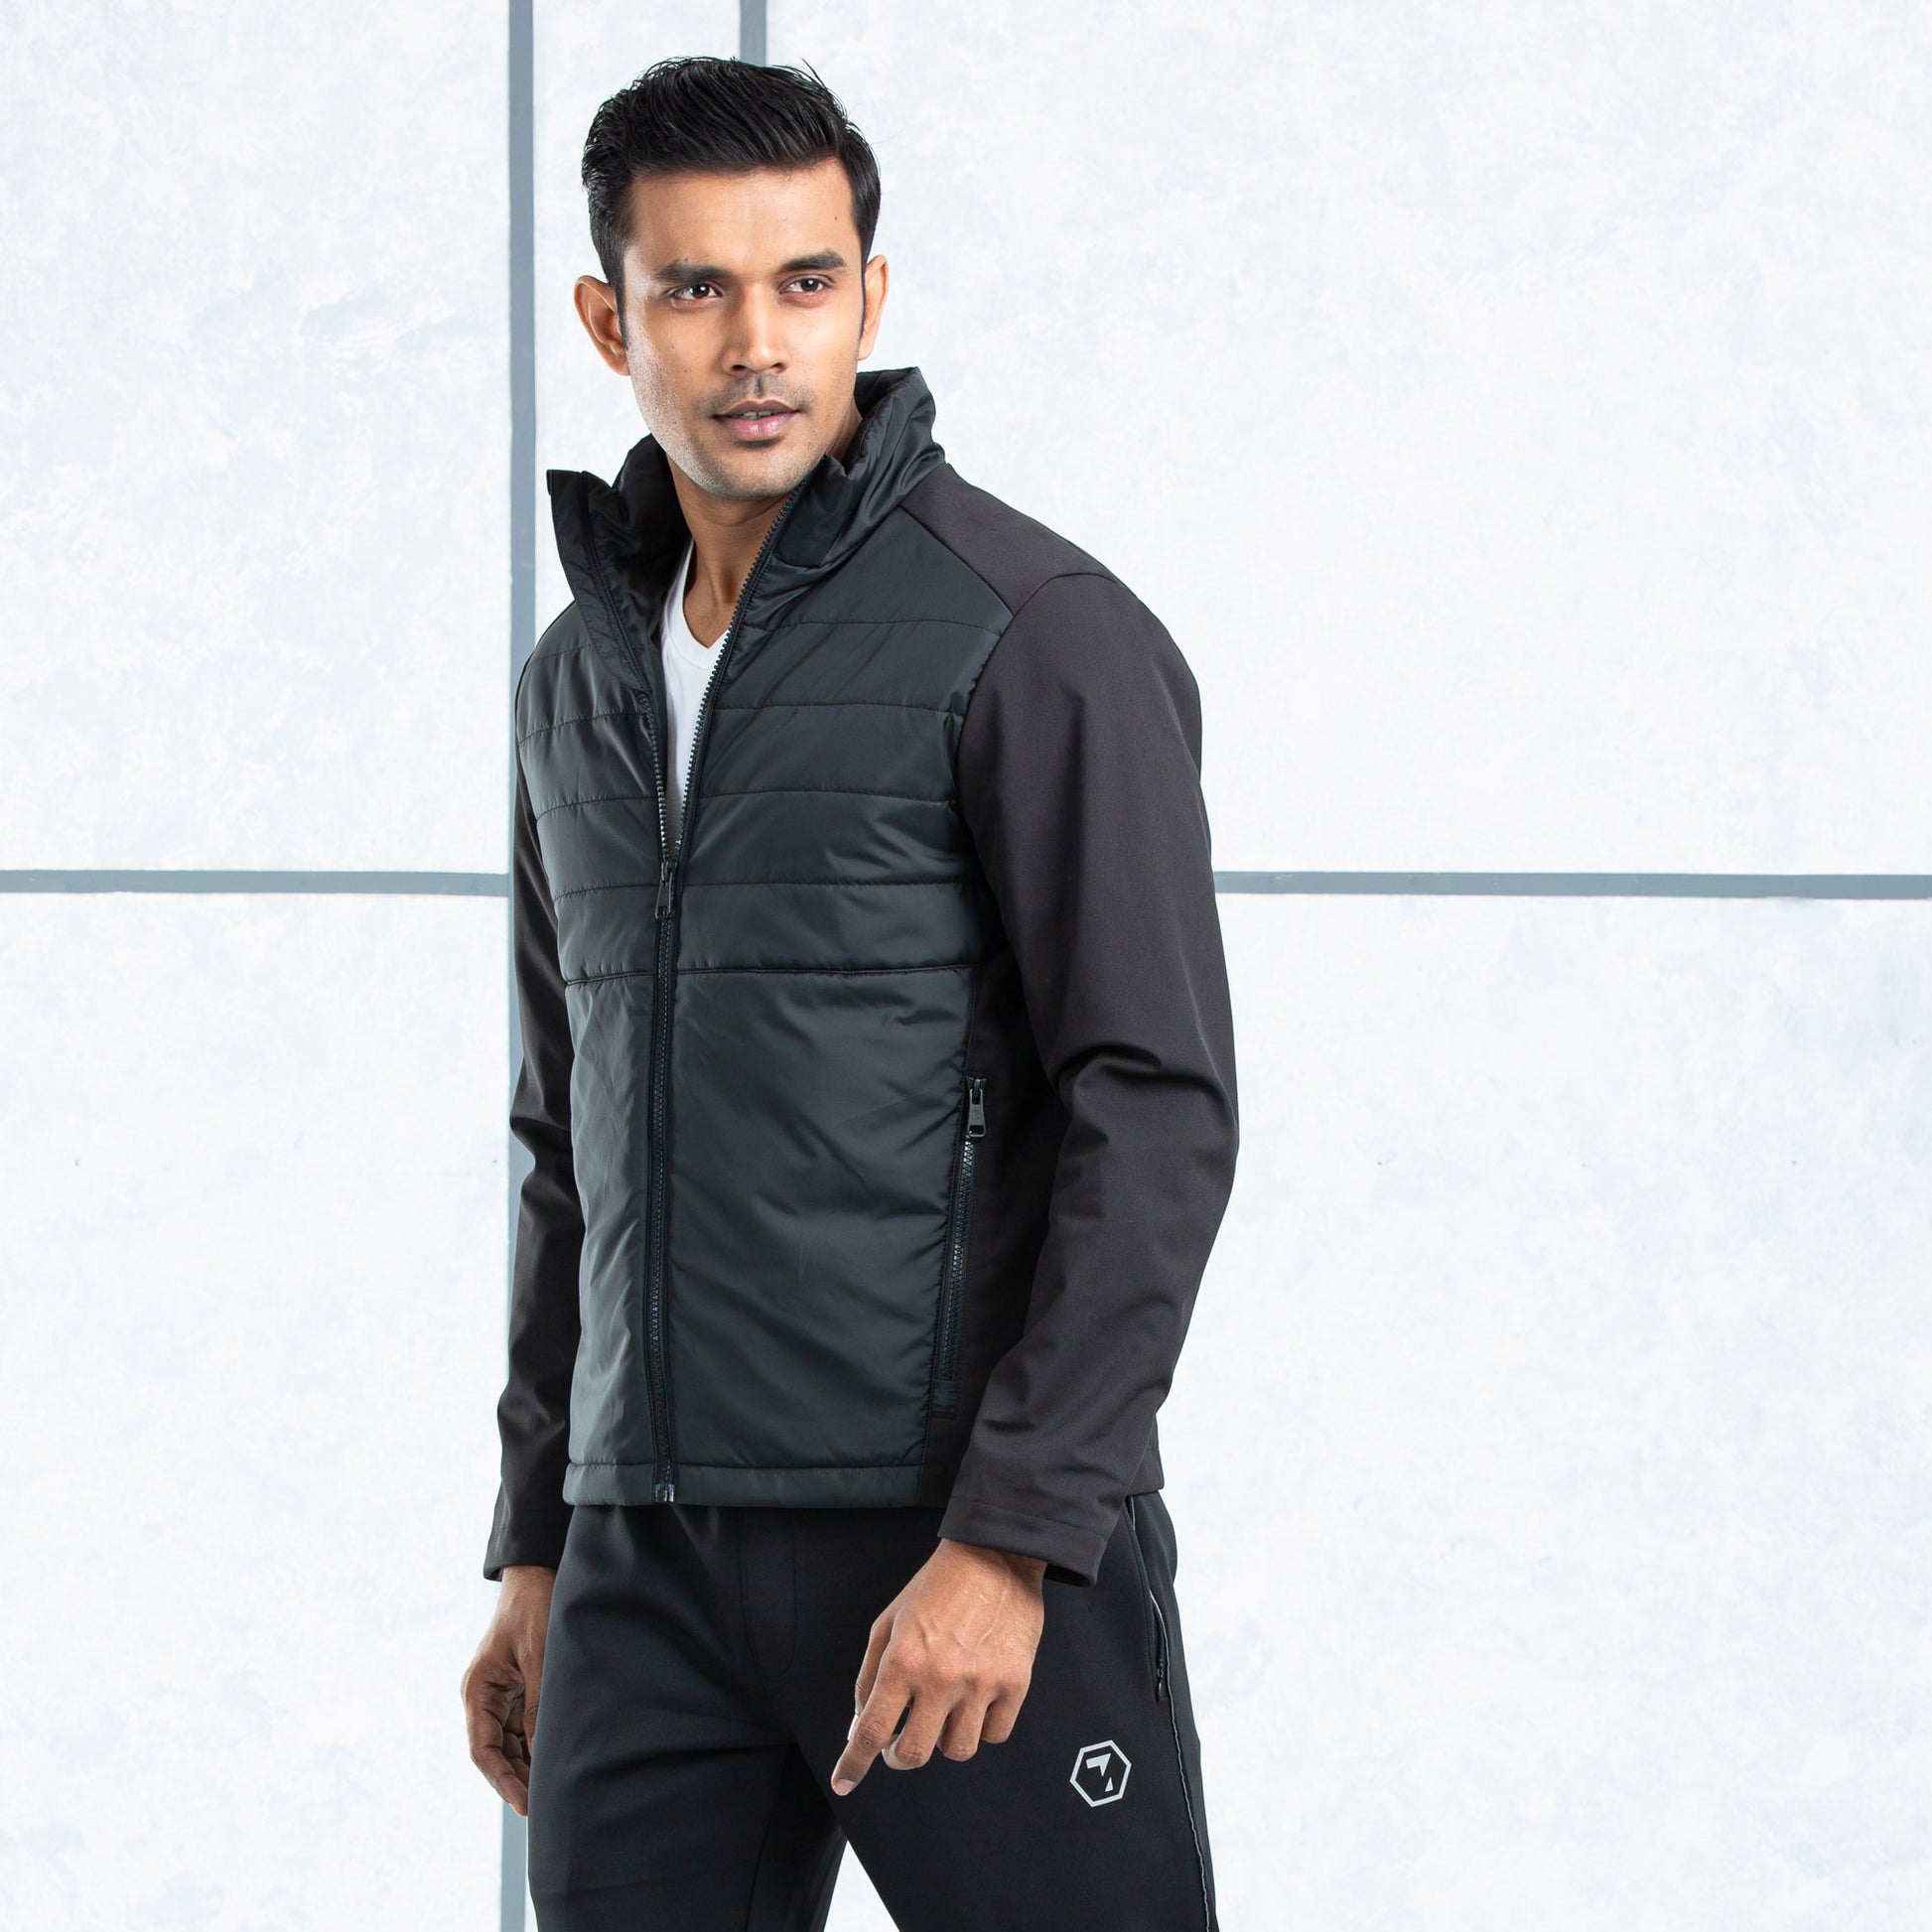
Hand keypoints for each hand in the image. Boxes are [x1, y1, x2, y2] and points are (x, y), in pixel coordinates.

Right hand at [461, 1565, 555, 1816]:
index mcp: (477, 1691)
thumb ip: (538, 1706)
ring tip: (551, 1791)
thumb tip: (541, 1750)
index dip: (504, 1781)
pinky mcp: (517, 1689)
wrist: (538, 1574)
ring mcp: (499, 1694)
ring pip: (510, 1742)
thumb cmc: (534, 1609)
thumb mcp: (538, 1658)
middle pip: (496, 1752)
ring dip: (527, 1764)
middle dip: (517, 1778)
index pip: (484, 1750)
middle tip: (544, 1807)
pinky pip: (522, 1726)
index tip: (525, 1804)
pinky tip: (553, 1760)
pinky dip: (535, 1743)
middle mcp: (484, 1697)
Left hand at [830, 1537, 1047, 1794]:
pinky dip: (982, 1728)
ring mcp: (980, 1683)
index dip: (854, 1763)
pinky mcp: (1015, 1683)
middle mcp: (940, 1678)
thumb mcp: (888, 1621)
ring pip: (957, 1750)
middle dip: (899, 1757)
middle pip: (914, 1754)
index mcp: (903, 1660)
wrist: (995, 1555)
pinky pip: (995, 1735)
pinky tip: (976, 1704)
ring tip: (943, 1713)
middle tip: (899, 1745)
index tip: (845, 1782)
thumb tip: (861, 1722)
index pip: (872, 1730)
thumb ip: (869, 1674)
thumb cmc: (937, 1585)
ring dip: (943, 1739)